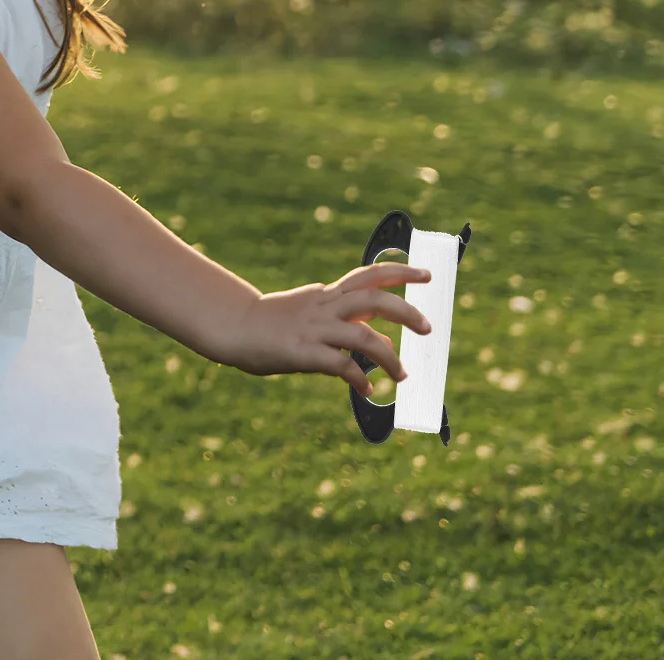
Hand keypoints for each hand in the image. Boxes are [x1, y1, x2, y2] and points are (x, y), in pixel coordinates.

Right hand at [211, 262, 431, 393]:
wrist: (235, 326)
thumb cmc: (274, 322)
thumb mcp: (313, 312)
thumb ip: (348, 322)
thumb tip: (385, 340)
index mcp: (328, 294)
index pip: (369, 276)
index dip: (400, 272)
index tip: (427, 274)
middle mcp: (325, 306)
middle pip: (374, 300)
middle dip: (406, 312)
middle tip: (428, 328)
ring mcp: (315, 329)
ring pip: (363, 336)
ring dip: (390, 357)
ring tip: (403, 374)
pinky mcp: (304, 352)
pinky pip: (341, 366)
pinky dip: (360, 379)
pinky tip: (367, 391)